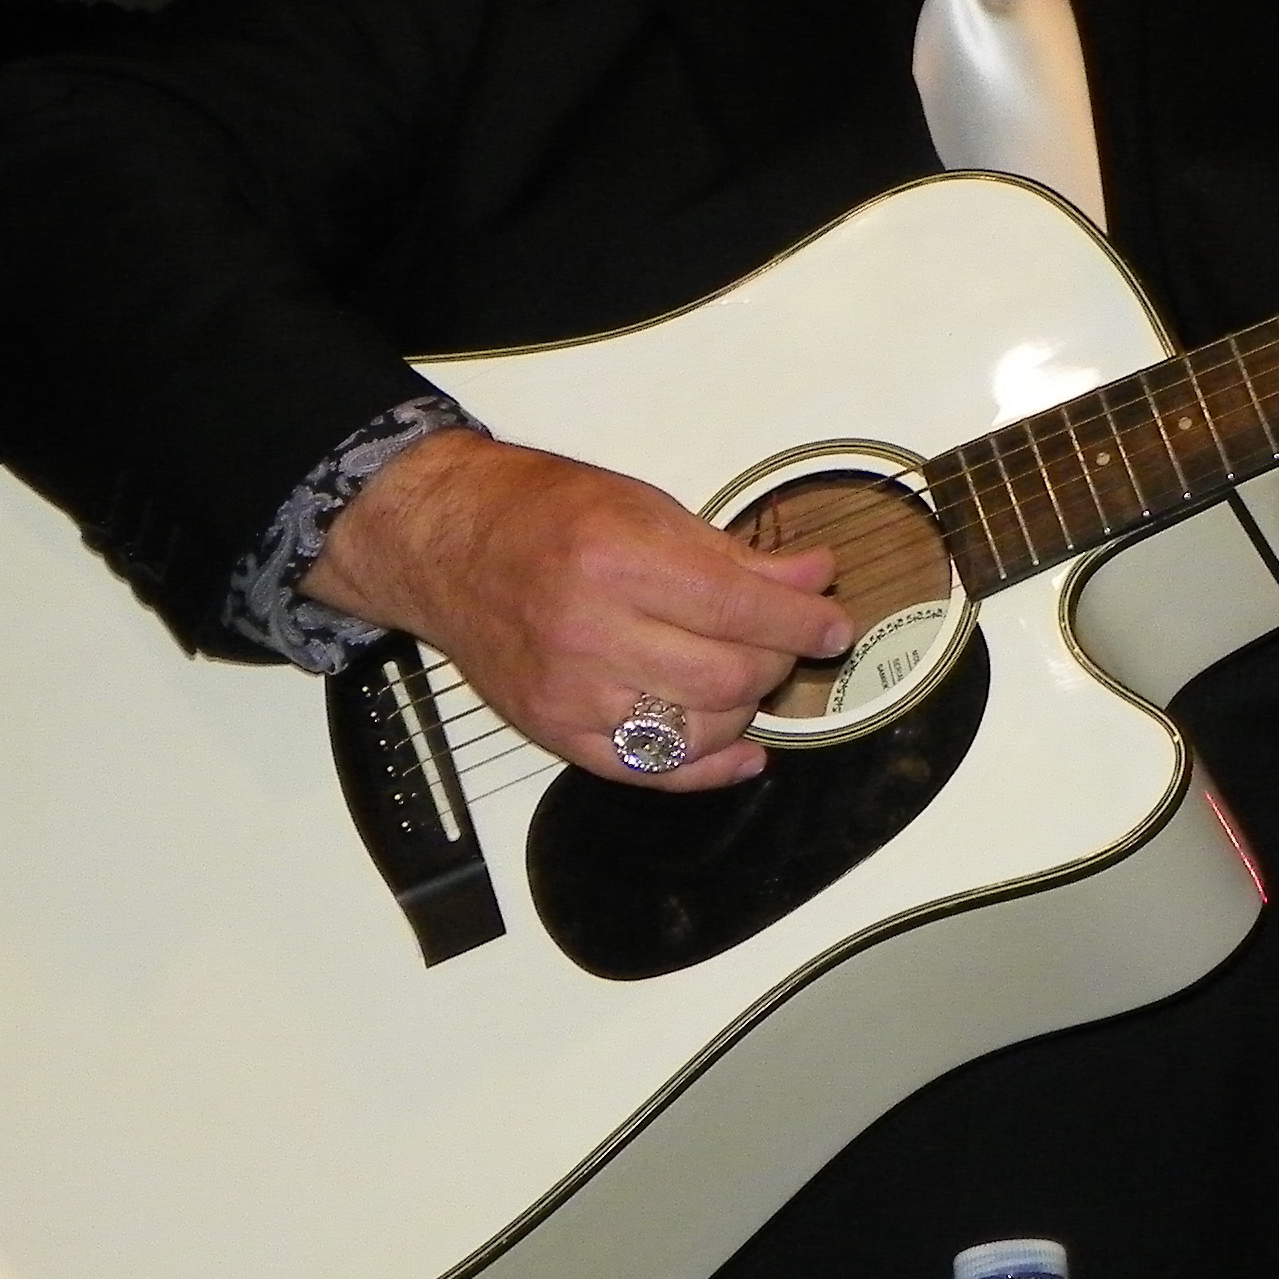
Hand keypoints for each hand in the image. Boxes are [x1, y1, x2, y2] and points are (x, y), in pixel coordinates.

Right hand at [302, 429, 849, 790]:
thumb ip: (734, 554)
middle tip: (787, 640)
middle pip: (730, 675)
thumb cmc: (540, 514)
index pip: (743, 609)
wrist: (444, 543)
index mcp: (619, 560)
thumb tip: (812, 579)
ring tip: (747, 674)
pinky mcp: (555, 732)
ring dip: (746, 708)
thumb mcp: (645, 507)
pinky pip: (649, 771)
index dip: (804, 622)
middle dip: (779, 661)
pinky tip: (742, 751)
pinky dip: (708, 768)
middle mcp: (593, 632)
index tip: (833, 624)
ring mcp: (571, 692)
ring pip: (700, 730)